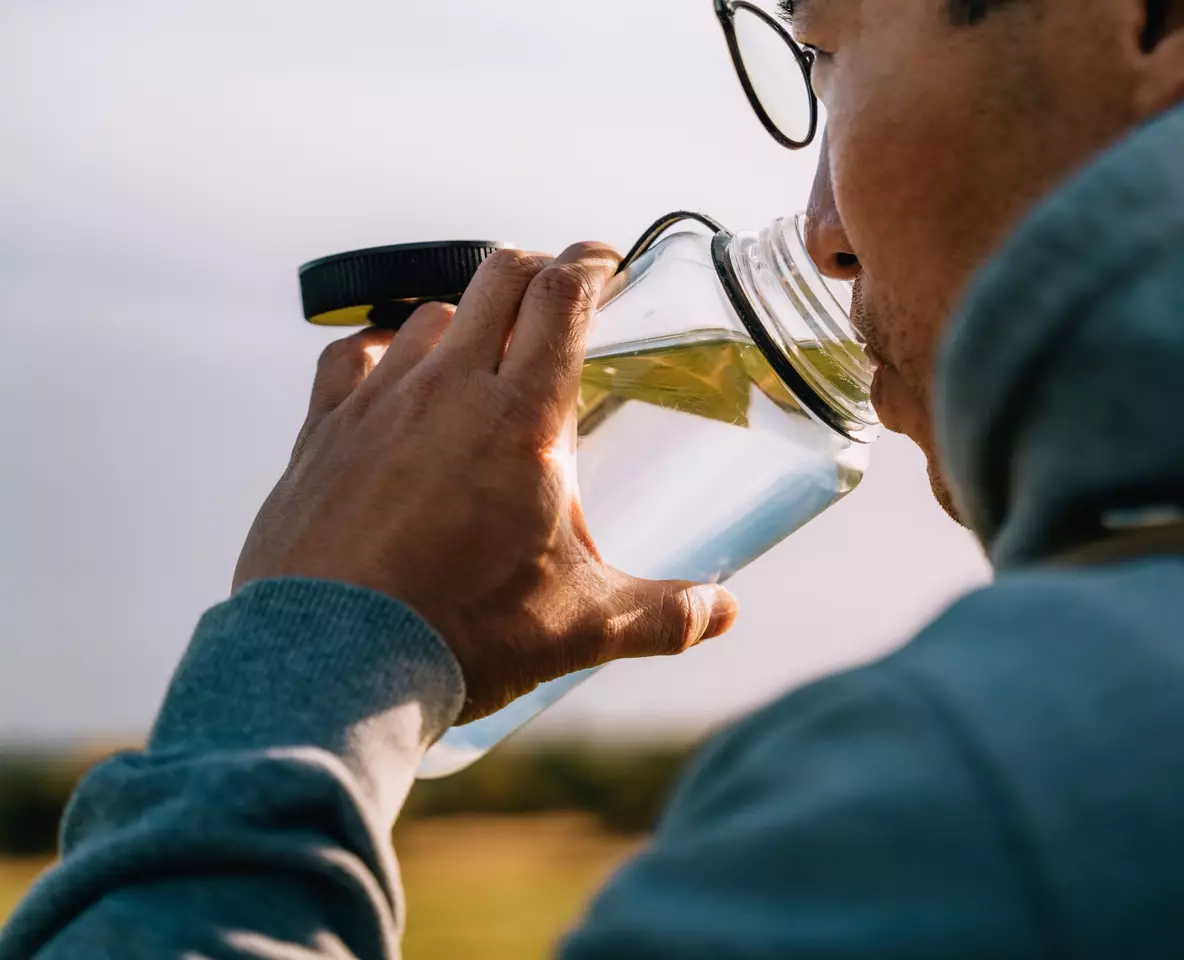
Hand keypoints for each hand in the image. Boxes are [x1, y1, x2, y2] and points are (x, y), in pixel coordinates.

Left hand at [234, 243, 739, 721]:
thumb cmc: (461, 636)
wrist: (332, 662)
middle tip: (558, 296)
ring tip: (482, 352)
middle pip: (498, 278)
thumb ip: (662, 615)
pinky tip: (392, 373)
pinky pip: (350, 355)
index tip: (606, 263)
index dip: (591, 264)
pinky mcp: (322, 430)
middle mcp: (449, 389)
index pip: (564, 299)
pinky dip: (381, 350)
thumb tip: (723, 613)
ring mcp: (377, 402)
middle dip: (537, 272)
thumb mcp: (579, 626)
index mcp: (522, 420)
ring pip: (427, 313)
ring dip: (465, 317)